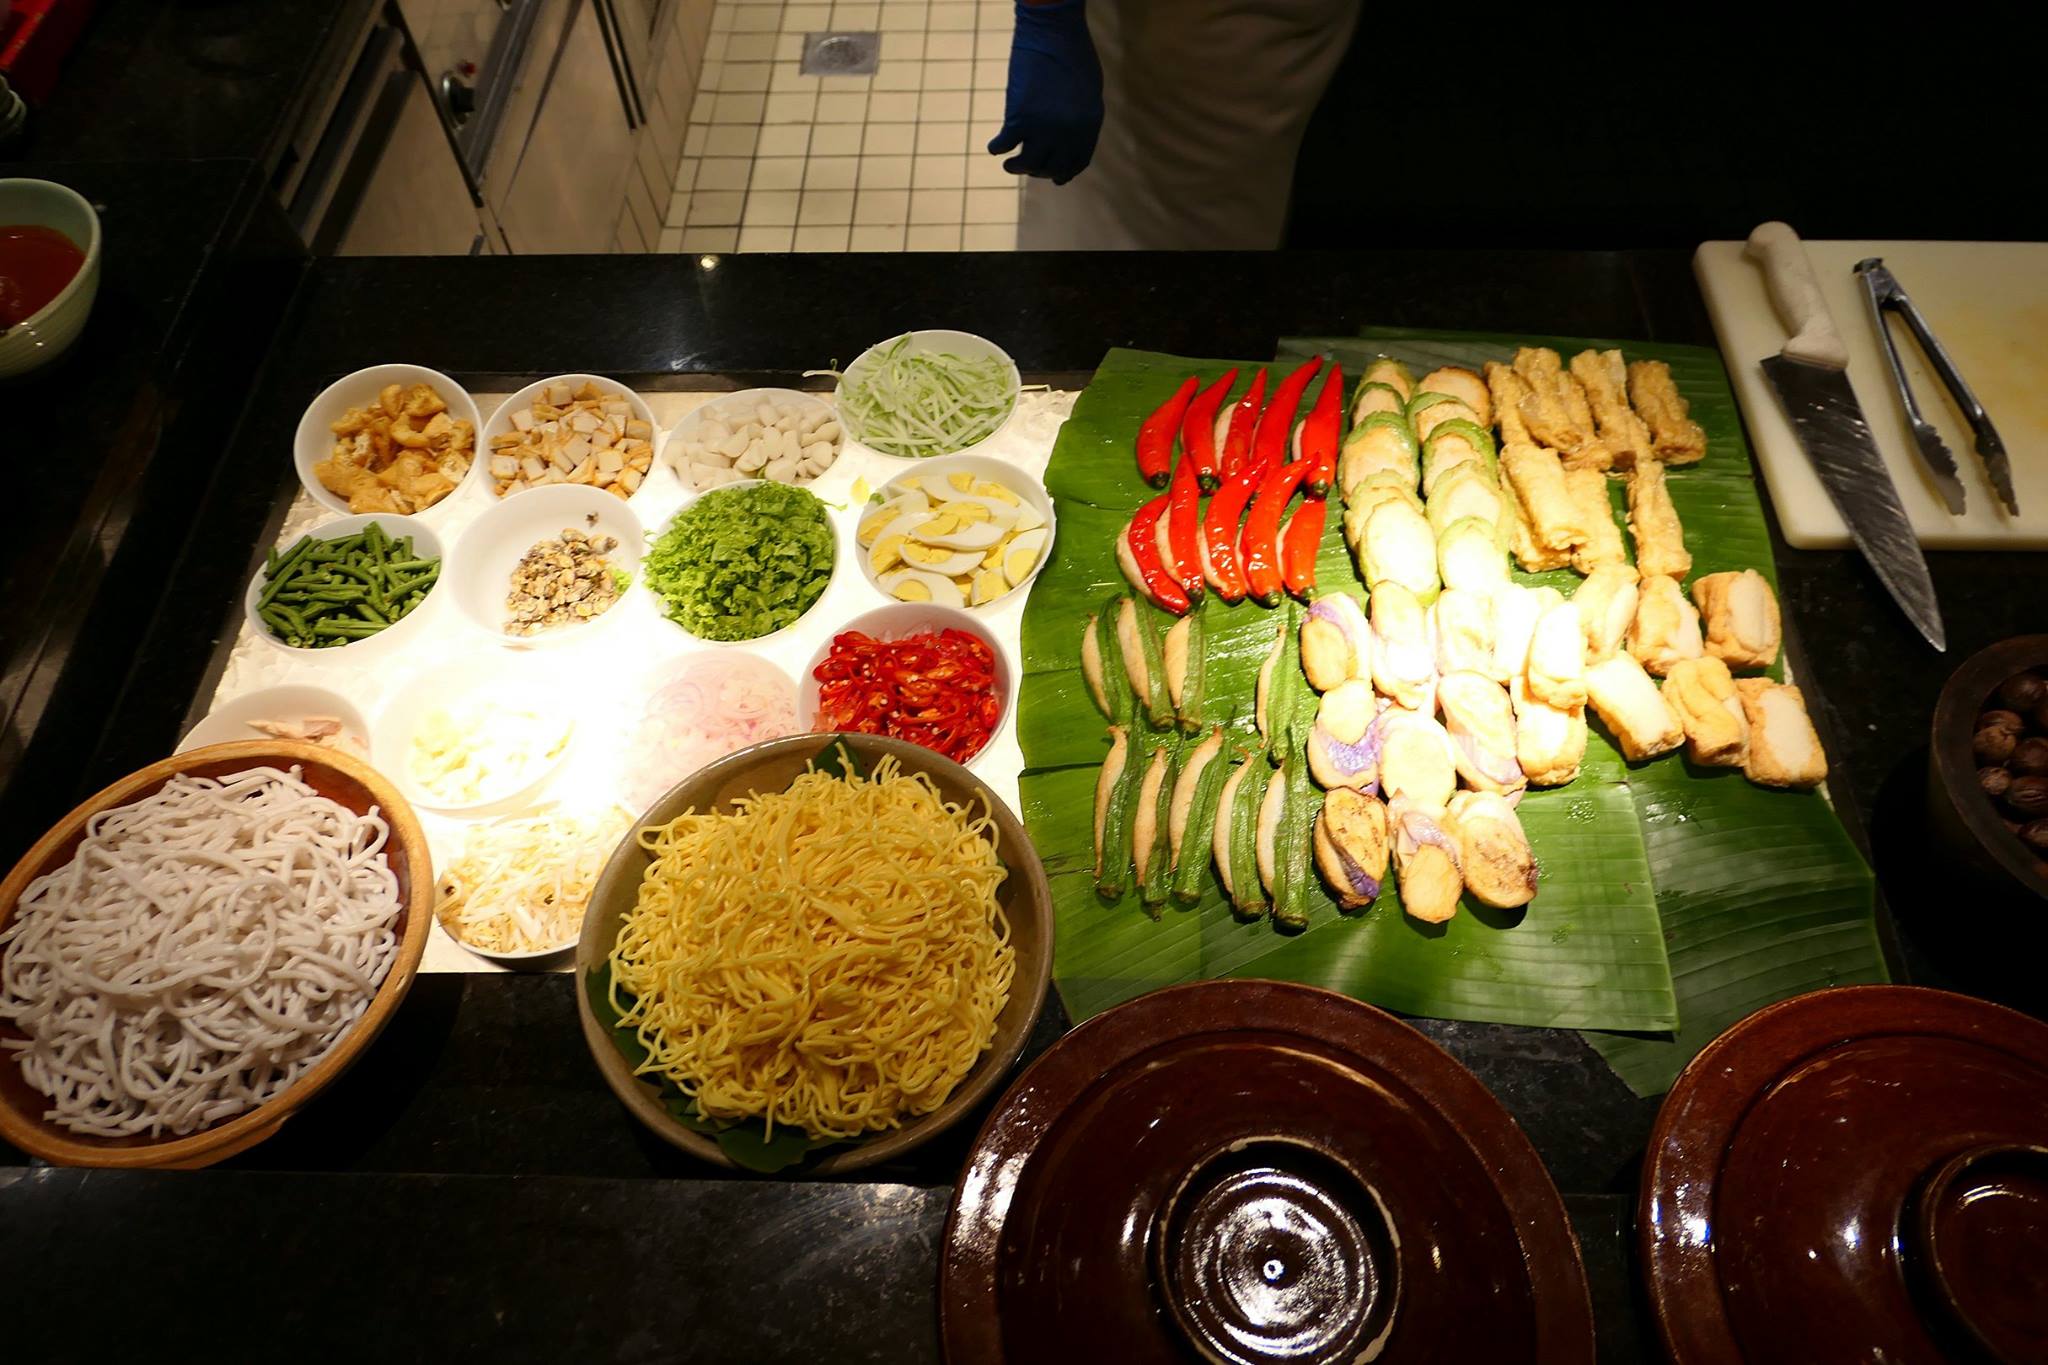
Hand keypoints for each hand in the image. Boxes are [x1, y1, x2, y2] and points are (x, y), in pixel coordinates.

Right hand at [986, 0, 1102, 184]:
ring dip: (1016, 167)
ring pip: (1027, 164)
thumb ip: (1081, 117)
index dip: (1063, 173)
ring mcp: (1044, 127)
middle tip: (1028, 166)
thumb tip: (1068, 138)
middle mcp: (1068, 133)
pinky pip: (1004, 144)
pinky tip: (994, 146)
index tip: (1054, 177)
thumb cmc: (1072, 54)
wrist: (1052, 31)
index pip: (1076, 162)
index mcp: (1089, 125)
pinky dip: (996, 147)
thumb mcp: (1088, 90)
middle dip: (1039, 171)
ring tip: (1009, 164)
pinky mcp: (1019, 117)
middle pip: (1051, 167)